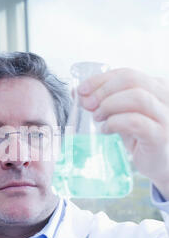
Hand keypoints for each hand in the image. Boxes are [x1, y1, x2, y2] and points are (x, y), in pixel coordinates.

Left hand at [77, 68, 168, 199]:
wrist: (159, 164)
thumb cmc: (140, 137)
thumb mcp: (122, 114)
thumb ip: (104, 102)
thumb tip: (78, 92)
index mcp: (157, 87)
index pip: (126, 73)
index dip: (101, 80)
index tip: (82, 90)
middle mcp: (165, 97)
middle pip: (131, 80)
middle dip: (103, 91)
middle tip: (88, 105)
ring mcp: (166, 116)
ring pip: (137, 97)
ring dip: (110, 105)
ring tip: (98, 117)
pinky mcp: (160, 135)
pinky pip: (136, 122)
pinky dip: (116, 122)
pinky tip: (106, 129)